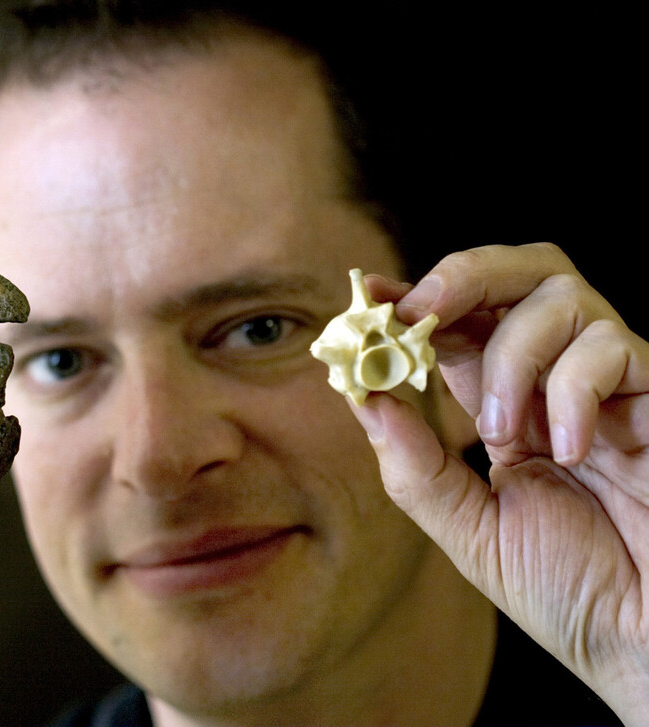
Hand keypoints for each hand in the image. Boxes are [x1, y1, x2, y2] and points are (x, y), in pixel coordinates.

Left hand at [352, 243, 648, 722]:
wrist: (643, 642)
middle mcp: (555, 380)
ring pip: (560, 295)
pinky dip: (571, 388)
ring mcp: (609, 384)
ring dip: (511, 354)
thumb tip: (363, 397)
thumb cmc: (568, 591)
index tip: (372, 295)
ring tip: (502, 431)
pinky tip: (567, 449)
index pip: (458, 324)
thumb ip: (416, 468)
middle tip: (420, 311)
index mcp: (504, 405)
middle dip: (461, 276)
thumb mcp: (471, 532)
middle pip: (519, 271)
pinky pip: (612, 348)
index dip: (414, 301)